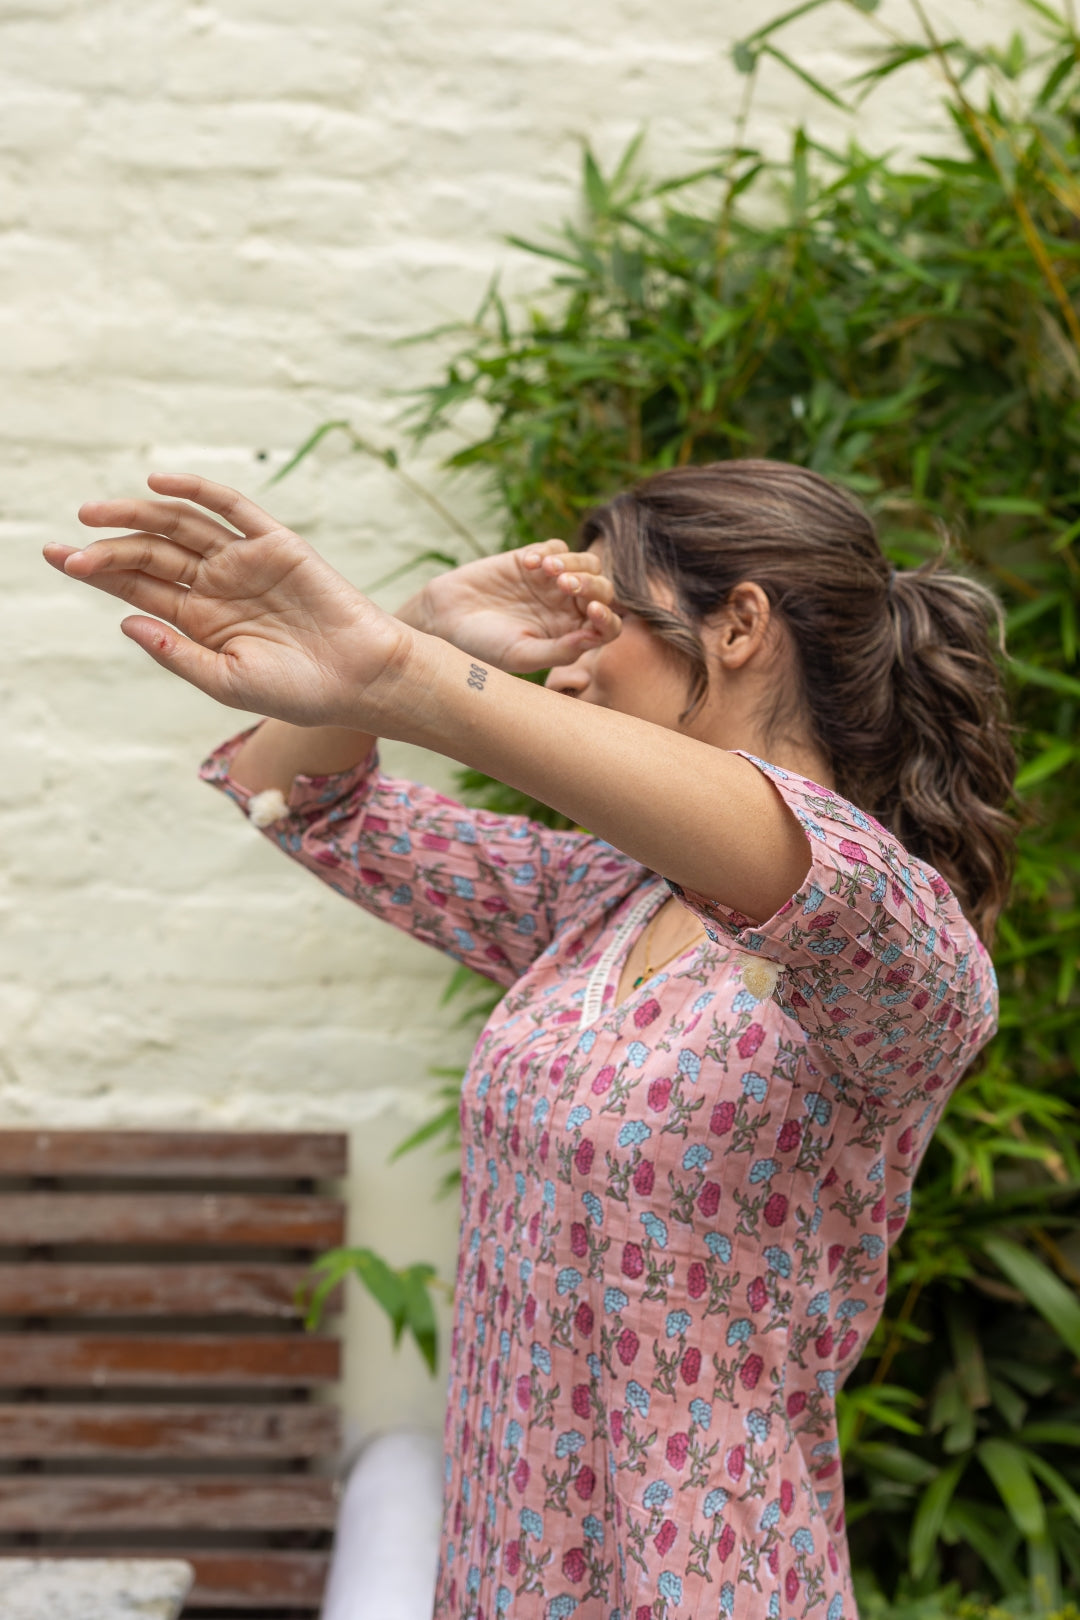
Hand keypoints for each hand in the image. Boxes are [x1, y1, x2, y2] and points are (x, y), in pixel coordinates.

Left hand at [43, 474, 410, 728]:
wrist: (361, 678)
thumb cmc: (300, 691)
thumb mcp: (227, 682)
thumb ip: (178, 653)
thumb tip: (125, 621)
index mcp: (201, 620)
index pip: (139, 586)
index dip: (98, 570)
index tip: (58, 557)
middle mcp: (217, 585)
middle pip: (151, 552)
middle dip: (107, 546)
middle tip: (69, 545)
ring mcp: (245, 561)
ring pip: (181, 526)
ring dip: (137, 513)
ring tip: (94, 512)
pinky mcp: (276, 544)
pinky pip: (232, 508)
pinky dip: (197, 492)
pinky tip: (158, 484)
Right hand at [403, 540, 620, 671]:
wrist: (445, 619)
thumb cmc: (483, 646)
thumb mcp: (521, 656)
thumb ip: (558, 651)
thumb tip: (593, 638)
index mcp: (571, 635)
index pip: (607, 626)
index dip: (608, 619)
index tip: (593, 613)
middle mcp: (567, 608)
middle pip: (602, 589)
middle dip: (590, 585)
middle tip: (566, 587)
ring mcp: (552, 582)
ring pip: (587, 563)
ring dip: (574, 564)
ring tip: (549, 572)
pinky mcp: (533, 560)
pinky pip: (556, 546)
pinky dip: (548, 551)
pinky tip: (527, 564)